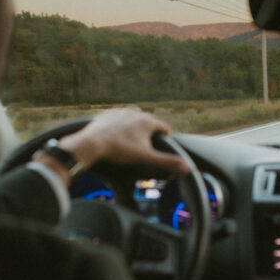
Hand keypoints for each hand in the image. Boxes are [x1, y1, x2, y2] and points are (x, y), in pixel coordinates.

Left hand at [58, 108, 189, 175]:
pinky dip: (120, 126)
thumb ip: (167, 162)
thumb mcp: (145, 158)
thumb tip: (188, 168)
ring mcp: (120, 112)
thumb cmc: (120, 150)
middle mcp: (135, 112)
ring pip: (134, 120)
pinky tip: (116, 136)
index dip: (165, 138)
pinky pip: (119, 119)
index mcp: (147, 121)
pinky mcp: (107, 114)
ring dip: (135, 129)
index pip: (164, 127)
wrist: (91, 143)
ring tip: (130, 143)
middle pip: (149, 123)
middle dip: (149, 134)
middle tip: (145, 149)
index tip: (161, 147)